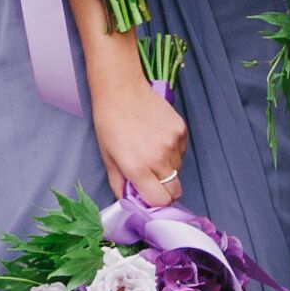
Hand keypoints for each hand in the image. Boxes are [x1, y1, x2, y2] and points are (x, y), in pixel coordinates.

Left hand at [87, 47, 186, 205]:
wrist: (121, 89)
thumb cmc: (109, 122)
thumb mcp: (107, 157)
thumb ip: (119, 184)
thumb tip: (129, 201)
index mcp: (138, 168)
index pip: (161, 201)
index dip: (155, 201)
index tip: (148, 194)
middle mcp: (159, 159)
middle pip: (175, 190)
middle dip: (164, 189)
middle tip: (151, 178)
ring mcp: (172, 143)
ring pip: (178, 170)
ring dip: (167, 168)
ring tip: (150, 150)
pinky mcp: (181, 130)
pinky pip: (182, 152)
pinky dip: (173, 151)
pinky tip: (157, 138)